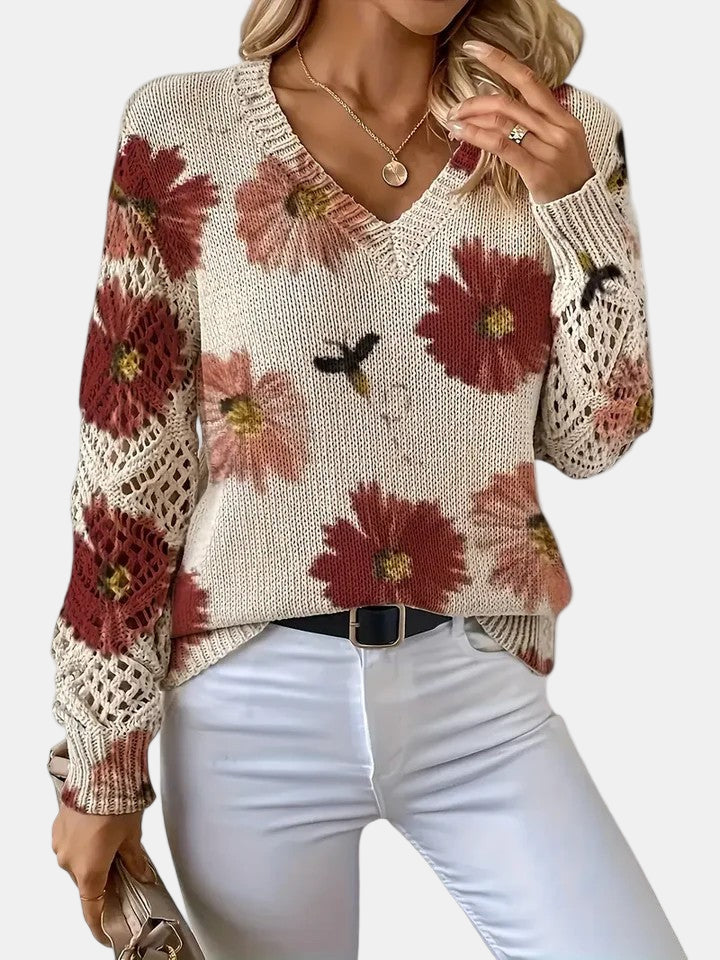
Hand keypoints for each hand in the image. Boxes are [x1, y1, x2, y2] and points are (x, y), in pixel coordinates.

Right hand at [52, 801, 153, 944]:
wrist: (99, 773)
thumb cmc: (115, 803)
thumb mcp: (132, 836)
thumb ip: (136, 860)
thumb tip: (142, 874)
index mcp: (88, 871)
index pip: (92, 909)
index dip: (100, 923)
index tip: (107, 931)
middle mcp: (69, 862)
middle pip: (87, 881)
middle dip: (104, 877)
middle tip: (122, 867)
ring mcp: (61, 844)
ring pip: (79, 861)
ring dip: (94, 856)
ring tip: (113, 839)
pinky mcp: (58, 827)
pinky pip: (71, 843)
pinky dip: (84, 842)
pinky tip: (99, 827)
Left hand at [445, 41, 595, 203]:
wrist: (581, 211)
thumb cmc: (565, 178)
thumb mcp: (561, 144)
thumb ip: (539, 125)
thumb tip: (504, 110)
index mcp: (563, 119)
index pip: (530, 81)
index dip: (501, 62)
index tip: (476, 49)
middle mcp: (557, 130)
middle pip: (510, 102)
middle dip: (477, 100)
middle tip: (456, 106)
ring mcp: (549, 150)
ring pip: (503, 123)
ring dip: (472, 120)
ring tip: (454, 122)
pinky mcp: (537, 171)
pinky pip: (502, 146)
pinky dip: (478, 136)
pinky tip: (462, 133)